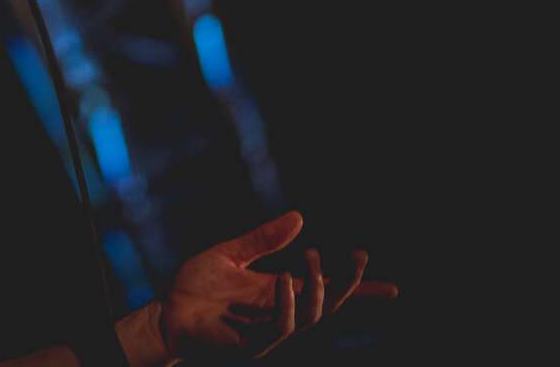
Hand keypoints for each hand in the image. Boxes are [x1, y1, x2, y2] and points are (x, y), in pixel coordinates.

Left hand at [118, 211, 396, 364]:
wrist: (167, 311)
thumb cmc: (196, 286)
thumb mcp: (231, 254)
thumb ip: (263, 240)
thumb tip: (299, 217)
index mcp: (280, 292)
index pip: (327, 292)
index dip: (358, 290)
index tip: (392, 288)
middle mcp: (281, 313)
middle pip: (329, 304)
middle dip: (349, 284)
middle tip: (356, 257)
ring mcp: (269, 330)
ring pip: (311, 316)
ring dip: (316, 287)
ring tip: (310, 258)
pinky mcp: (253, 342)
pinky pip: (281, 326)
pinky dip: (286, 303)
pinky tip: (283, 280)